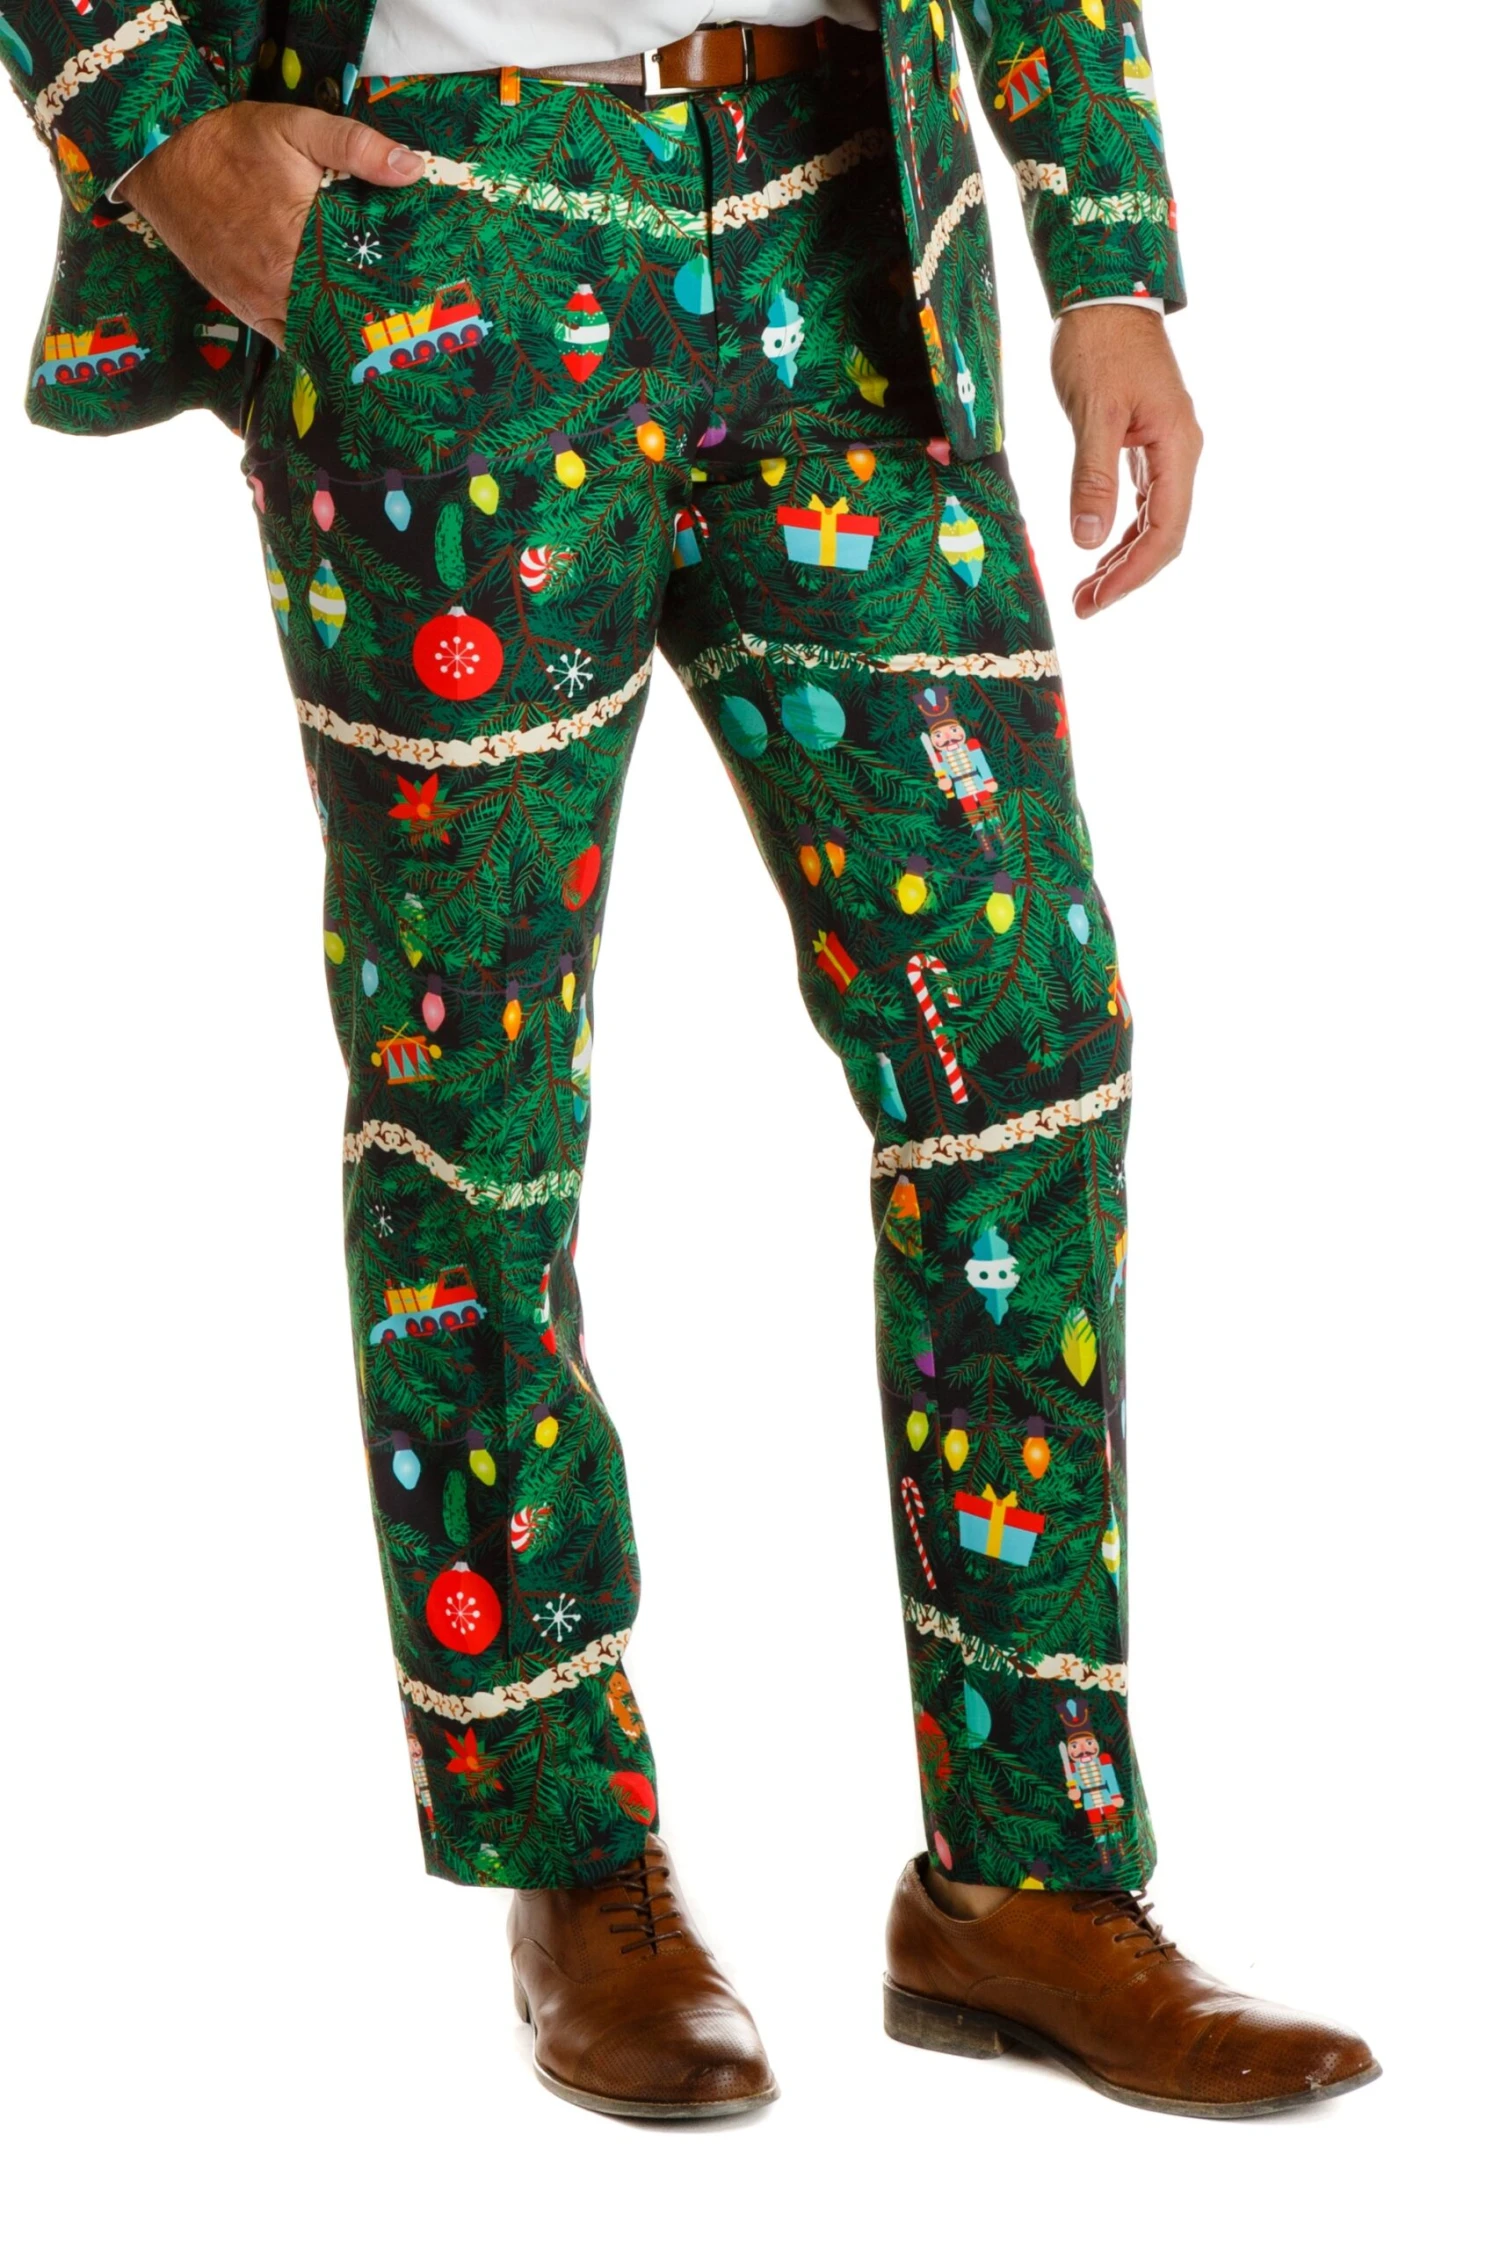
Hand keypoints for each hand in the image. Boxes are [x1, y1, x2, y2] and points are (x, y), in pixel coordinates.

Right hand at [120, 101, 424, 347]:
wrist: (159, 160)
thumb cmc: (230, 142)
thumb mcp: (295, 127)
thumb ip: (355, 145)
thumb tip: (411, 167)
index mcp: (301, 245)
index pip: (364, 288)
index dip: (397, 300)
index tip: (426, 306)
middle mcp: (280, 286)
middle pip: (344, 321)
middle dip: (378, 324)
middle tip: (415, 327)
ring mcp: (260, 304)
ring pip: (317, 338)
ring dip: (348, 339)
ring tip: (385, 338)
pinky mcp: (244, 310)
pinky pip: (288, 341)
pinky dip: (315, 344)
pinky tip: (340, 342)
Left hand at [1051, 304, 1202, 618]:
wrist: (1107, 294)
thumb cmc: (1100, 345)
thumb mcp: (1093, 413)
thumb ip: (1093, 477)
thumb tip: (1088, 540)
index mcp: (1177, 446)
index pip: (1165, 531)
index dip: (1132, 573)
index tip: (1096, 600)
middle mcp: (1181, 452)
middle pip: (1164, 535)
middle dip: (1126, 575)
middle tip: (1084, 605)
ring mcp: (1167, 449)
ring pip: (1154, 522)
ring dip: (1122, 559)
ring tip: (1087, 589)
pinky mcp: (1147, 443)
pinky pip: (1143, 502)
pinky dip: (1122, 531)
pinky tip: (1099, 550)